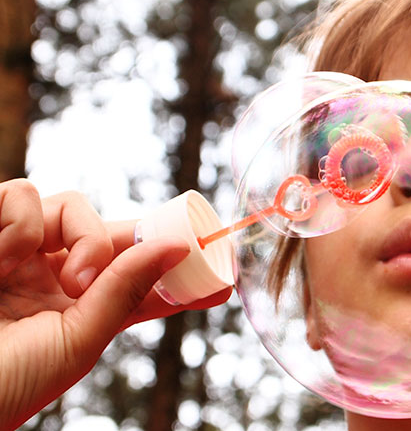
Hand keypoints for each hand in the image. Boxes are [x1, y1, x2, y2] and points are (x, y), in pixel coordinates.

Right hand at [0, 179, 231, 429]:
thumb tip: (177, 247)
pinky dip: (18, 223)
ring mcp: (16, 252)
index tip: (222, 263)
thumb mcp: (77, 342)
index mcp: (80, 307)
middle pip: (108, 230)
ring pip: (67, 203)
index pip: (139, 275)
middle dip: (125, 237)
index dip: (176, 264)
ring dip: (77, 234)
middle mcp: (52, 275)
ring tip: (62, 277)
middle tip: (131, 260)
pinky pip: (19, 194)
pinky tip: (3, 259)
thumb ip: (124, 292)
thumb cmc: (5, 383)